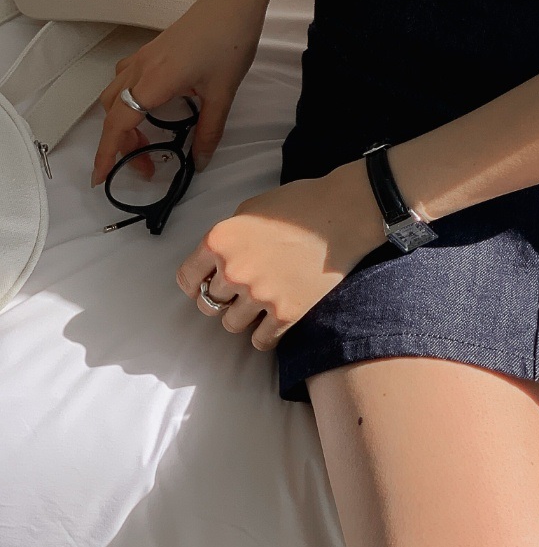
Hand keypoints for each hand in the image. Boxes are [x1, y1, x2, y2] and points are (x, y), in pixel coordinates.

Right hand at [91, 0, 271, 188]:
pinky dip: (128, 101)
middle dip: (120, 144)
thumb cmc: (230, 42)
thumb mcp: (223, 94)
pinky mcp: (151, 51)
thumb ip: (210, 131)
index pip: (119, 124)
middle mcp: (140, 69)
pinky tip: (152, 109)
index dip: (107, 153)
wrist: (234, 1)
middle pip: (112, 112)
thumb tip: (200, 161)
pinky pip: (125, 80)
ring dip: (122, 122)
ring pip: (114, 95)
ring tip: (147, 142)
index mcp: (153, 82)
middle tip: (146, 165)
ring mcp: (142, 57)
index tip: (100, 177)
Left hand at [175, 160, 386, 350]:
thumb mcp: (250, 210)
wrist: (344, 214)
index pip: (187, 279)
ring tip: (261, 301)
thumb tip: (215, 262)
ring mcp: (259, 294)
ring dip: (243, 315)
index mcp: (218, 241)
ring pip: (232, 324)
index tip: (207, 284)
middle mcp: (233, 270)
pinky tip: (274, 319)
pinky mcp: (286, 312)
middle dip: (223, 298)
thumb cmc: (299, 205)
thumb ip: (227, 238)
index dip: (197, 282)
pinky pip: (260, 340)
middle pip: (209, 305)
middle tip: (243, 288)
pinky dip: (265, 334)